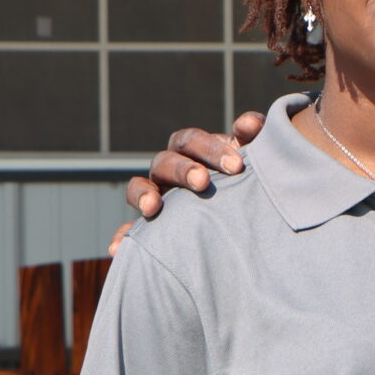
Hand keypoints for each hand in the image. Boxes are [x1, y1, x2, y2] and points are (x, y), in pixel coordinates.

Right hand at [121, 112, 265, 222]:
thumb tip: (246, 124)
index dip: (209, 149)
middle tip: (203, 182)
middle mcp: (171, 170)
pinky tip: (118, 249)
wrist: (246, 217)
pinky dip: (122, 236)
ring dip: (143, 195)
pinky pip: (130, 229)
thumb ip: (256, 139)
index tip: (235, 166)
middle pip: (165, 161)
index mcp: (194, 151)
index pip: (190, 140)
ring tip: (151, 209)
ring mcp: (158, 195)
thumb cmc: (249, 180)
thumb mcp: (256, 160)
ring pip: (140, 187)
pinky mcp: (151, 224)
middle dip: (182, 170)